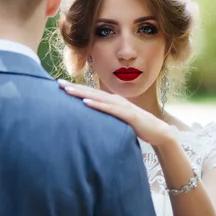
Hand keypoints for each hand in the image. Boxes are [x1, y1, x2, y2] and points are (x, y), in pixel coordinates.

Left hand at [57, 79, 172, 145]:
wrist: (158, 132)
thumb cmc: (136, 127)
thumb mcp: (118, 121)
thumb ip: (106, 118)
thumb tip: (92, 120)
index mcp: (112, 101)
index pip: (90, 93)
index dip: (76, 88)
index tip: (60, 85)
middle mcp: (115, 100)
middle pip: (91, 92)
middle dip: (74, 87)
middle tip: (57, 83)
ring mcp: (121, 106)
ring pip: (98, 98)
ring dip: (82, 94)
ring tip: (67, 91)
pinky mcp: (128, 115)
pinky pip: (110, 109)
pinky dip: (97, 105)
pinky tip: (86, 103)